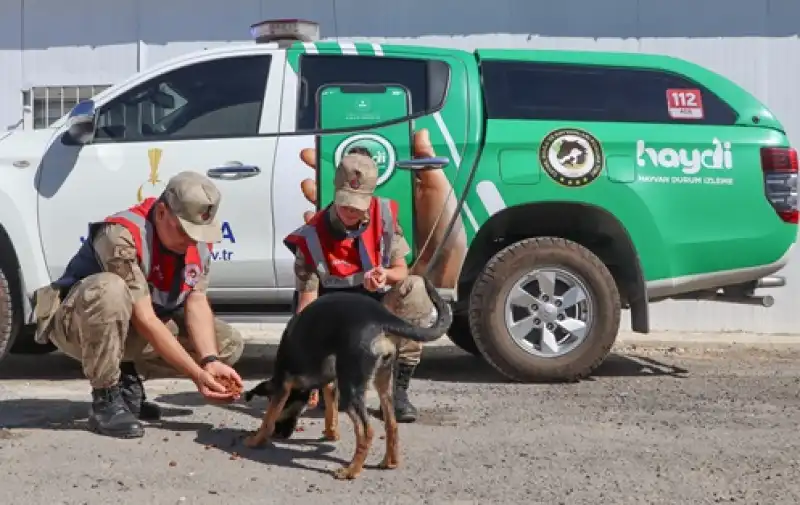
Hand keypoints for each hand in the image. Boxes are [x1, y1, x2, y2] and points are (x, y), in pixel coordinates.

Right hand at [194, 362, 242, 401]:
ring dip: (228, 399)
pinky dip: (225, 397)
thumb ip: (216, 385)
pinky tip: (231, 395)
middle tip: (237, 397)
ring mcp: (210, 397)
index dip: (227, 396)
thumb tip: (224, 391)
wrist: (198, 375)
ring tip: (236, 397)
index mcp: (207, 394)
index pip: (219, 397)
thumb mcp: (209, 379)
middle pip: (220, 400)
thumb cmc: (203, 376)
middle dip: (229, 399)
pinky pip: (220, 398)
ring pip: (221, 400)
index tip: (233, 394)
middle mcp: (208, 397)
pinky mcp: (212, 395)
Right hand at [297, 128, 467, 288]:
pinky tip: (312, 217)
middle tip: (308, 160)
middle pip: (343, 187)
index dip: (345, 155)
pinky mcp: (361, 249)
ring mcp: (366, 227)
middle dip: (323, 172)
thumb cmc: (443, 225)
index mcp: (391, 190)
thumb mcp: (437, 190)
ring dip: (318, 196)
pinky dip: (320, 228)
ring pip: (336, 209)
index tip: (327, 141)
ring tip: (308, 186)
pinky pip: (335, 237)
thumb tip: (420, 133)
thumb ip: (426, 164)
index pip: (363, 169)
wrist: (440, 265)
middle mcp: (375, 207)